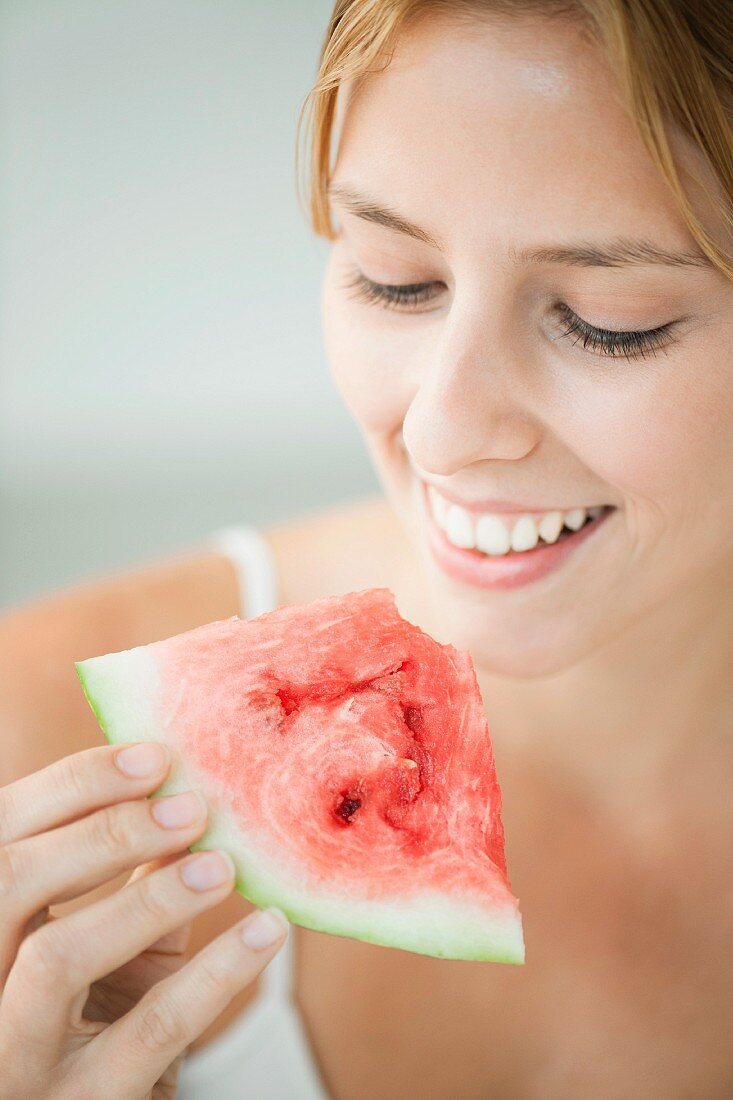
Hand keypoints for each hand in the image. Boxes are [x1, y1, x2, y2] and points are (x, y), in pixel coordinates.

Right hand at [0, 742, 287, 1098]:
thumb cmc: (97, 1018)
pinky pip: (148, 1031)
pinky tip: (266, 929)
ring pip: (59, 956)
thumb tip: (186, 786)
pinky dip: (216, 973)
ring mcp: (15, 1055)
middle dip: (105, 831)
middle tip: (190, 806)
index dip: (73, 784)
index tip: (154, 757)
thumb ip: (130, 872)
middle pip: (11, 880)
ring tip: (223, 865)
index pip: (1, 834)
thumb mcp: (103, 941)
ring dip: (150, 896)